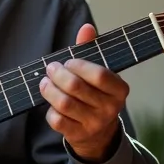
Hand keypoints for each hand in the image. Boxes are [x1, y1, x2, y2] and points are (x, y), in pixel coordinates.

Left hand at [37, 24, 128, 161]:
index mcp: (119, 90)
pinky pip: (57, 120)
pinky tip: (51, 103)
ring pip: (64, 104)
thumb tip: (86, 28)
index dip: (79, 65)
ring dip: (49, 90)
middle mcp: (110, 108)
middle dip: (58, 74)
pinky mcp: (78, 135)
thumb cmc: (95, 94)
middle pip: (76, 87)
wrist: (99, 134)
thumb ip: (91, 50)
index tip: (68, 62)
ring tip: (44, 82)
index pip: (99, 74)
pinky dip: (50, 109)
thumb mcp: (98, 74)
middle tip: (51, 68)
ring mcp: (94, 124)